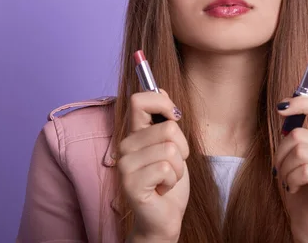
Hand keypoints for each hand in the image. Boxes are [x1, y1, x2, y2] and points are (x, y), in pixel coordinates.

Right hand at [118, 90, 189, 241]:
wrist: (163, 218)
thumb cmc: (169, 181)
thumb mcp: (172, 145)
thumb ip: (164, 120)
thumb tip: (161, 89)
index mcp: (133, 133)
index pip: (140, 100)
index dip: (163, 102)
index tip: (174, 116)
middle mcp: (125, 146)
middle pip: (169, 128)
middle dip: (182, 148)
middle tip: (172, 164)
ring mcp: (125, 165)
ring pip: (171, 149)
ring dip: (179, 167)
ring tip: (167, 178)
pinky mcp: (131, 183)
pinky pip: (167, 168)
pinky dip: (174, 180)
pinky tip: (162, 189)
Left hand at [275, 96, 307, 242]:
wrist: (307, 220)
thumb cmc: (299, 184)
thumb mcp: (294, 153)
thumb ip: (295, 131)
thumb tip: (284, 106)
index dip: (302, 102)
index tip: (281, 107)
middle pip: (300, 134)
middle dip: (280, 151)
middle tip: (280, 167)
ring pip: (300, 152)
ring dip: (284, 167)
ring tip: (287, 178)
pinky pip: (304, 171)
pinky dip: (290, 179)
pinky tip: (293, 187)